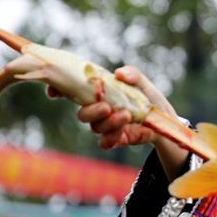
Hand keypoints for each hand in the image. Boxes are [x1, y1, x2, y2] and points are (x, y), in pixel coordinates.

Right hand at [50, 65, 176, 149]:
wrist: (162, 118)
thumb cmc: (147, 97)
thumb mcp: (142, 83)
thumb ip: (133, 75)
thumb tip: (119, 74)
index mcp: (98, 93)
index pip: (71, 91)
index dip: (58, 91)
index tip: (54, 93)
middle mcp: (97, 109)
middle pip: (83, 114)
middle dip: (93, 111)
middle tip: (107, 107)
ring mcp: (105, 125)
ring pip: (95, 128)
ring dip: (109, 123)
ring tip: (127, 115)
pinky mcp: (115, 139)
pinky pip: (105, 143)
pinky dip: (114, 138)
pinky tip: (127, 133)